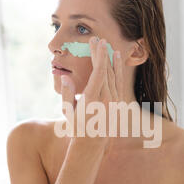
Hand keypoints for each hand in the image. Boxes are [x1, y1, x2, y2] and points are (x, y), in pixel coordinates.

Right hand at [60, 37, 122, 151]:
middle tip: (98, 39)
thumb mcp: (68, 112)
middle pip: (106, 70)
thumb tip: (64, 78)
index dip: (97, 55)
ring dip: (111, 59)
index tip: (95, 43)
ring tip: (108, 45)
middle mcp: (107, 99)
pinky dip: (118, 69)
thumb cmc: (76, 127)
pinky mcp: (119, 103)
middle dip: (102, 53)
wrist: (92, 144)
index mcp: (94, 100)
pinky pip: (119, 82)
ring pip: (114, 75)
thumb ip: (67, 94)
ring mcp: (115, 101)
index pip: (98, 72)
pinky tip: (116, 59)